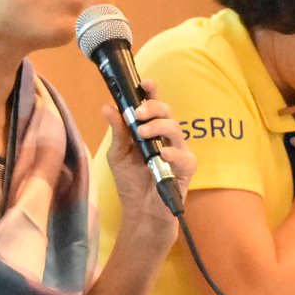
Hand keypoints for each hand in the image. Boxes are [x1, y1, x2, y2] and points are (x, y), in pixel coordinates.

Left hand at [104, 79, 196, 227]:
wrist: (140, 212)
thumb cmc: (131, 182)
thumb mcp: (118, 155)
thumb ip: (117, 132)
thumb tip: (108, 107)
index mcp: (151, 131)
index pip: (154, 106)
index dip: (151, 92)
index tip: (145, 82)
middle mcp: (167, 138)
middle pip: (167, 112)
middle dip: (153, 108)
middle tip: (137, 114)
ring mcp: (178, 152)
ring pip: (176, 129)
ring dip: (158, 127)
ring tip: (142, 132)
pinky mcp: (186, 169)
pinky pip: (184, 156)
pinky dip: (173, 153)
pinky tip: (162, 153)